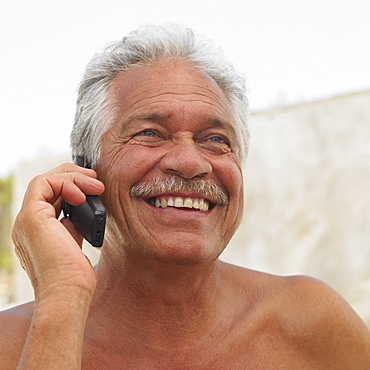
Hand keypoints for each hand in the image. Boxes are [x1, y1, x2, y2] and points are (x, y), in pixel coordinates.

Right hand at [12, 163, 104, 301]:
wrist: (67, 294)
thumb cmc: (74, 277)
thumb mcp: (74, 243)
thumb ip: (71, 227)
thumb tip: (79, 212)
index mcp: (37, 231)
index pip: (50, 197)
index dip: (70, 185)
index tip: (92, 186)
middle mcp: (27, 224)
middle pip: (45, 185)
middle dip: (72, 176)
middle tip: (94, 178)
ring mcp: (26, 220)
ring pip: (44, 181)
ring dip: (73, 177)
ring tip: (95, 184)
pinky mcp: (31, 217)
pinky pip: (44, 184)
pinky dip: (66, 183)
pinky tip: (83, 195)